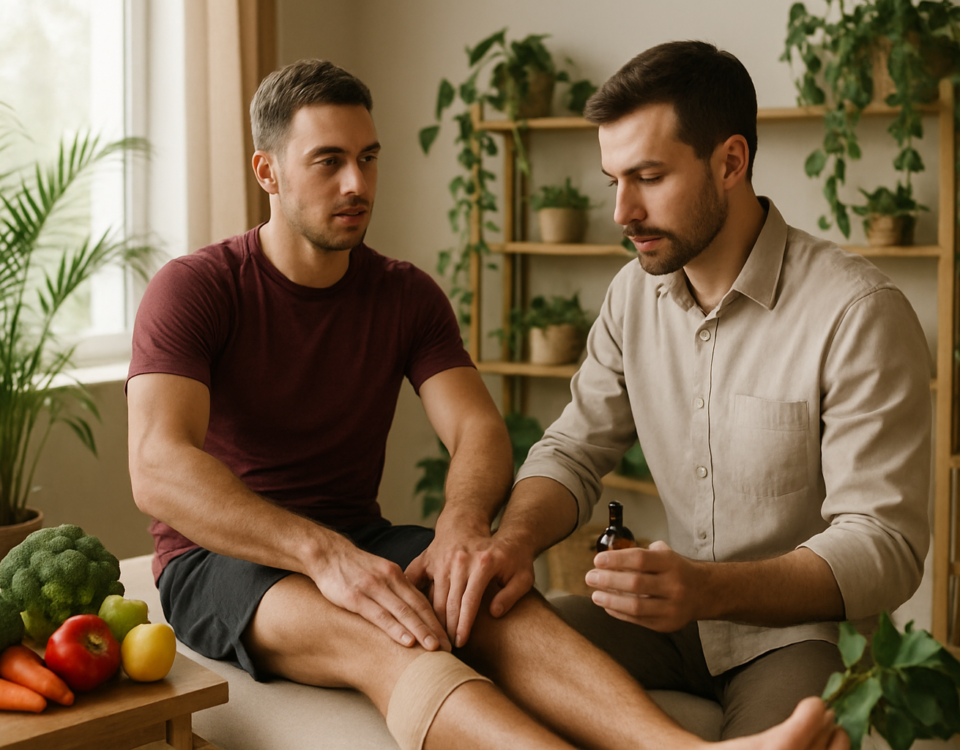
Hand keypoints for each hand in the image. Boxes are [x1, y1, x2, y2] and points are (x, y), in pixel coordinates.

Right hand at [311, 536, 450, 651]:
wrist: (326, 553)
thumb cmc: (352, 568)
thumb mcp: (378, 573)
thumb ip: (393, 588)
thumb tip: (409, 610)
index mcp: (396, 575)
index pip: (421, 600)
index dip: (437, 620)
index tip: (448, 638)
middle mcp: (389, 580)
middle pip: (417, 607)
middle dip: (434, 628)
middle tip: (448, 649)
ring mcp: (372, 588)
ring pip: (402, 612)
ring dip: (420, 631)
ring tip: (434, 649)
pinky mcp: (355, 597)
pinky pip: (380, 615)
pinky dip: (396, 629)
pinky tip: (407, 641)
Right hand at [406, 526, 535, 647]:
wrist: (477, 526)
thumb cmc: (506, 556)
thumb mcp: (522, 575)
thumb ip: (511, 595)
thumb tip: (495, 613)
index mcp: (483, 563)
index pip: (470, 600)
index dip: (464, 624)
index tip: (460, 643)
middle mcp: (460, 560)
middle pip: (450, 601)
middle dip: (446, 628)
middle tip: (444, 648)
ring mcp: (442, 558)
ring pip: (434, 595)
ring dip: (433, 619)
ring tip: (434, 638)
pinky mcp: (428, 557)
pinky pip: (417, 580)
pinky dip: (415, 598)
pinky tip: (415, 615)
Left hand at [585, 540, 705, 631]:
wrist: (705, 592)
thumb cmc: (676, 570)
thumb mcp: (665, 554)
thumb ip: (641, 554)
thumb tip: (609, 557)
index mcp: (671, 563)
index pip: (640, 559)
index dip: (616, 560)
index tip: (597, 560)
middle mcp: (674, 585)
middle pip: (635, 583)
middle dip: (608, 580)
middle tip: (590, 577)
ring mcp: (672, 607)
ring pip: (635, 606)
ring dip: (610, 601)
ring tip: (595, 595)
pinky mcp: (667, 625)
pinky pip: (638, 620)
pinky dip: (619, 613)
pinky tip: (607, 606)